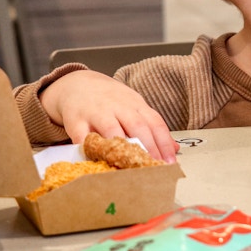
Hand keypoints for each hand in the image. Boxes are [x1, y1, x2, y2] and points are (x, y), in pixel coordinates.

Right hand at [40, 70, 179, 162]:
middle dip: (148, 147)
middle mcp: (119, 107)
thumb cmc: (110, 100)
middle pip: (137, 125)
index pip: (155, 123)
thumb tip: (174, 148)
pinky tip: (97, 162)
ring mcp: (97, 112)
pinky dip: (90, 149)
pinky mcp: (76, 120)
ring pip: (111, 130)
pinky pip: (82, 136)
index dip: (164, 143)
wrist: (78, 84)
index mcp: (136, 105)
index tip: (170, 162)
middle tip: (153, 167)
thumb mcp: (134, 107)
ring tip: (130, 167)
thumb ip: (152, 127)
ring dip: (121, 149)